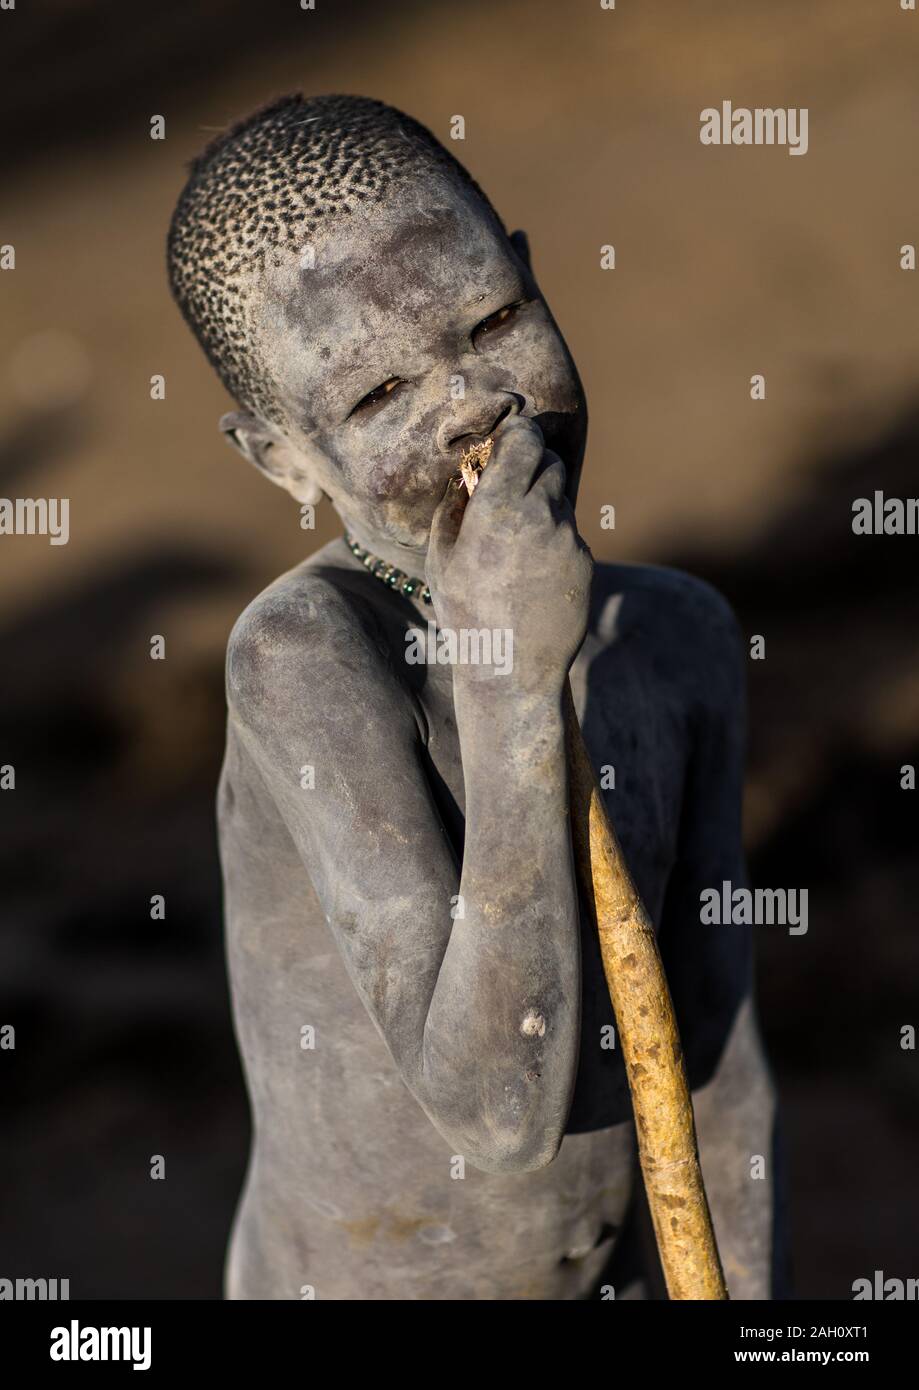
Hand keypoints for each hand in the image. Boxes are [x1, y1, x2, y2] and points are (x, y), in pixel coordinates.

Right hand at [425, 417, 592, 691]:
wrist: (513, 669)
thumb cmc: (467, 615)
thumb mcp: (442, 560)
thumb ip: (454, 507)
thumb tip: (467, 474)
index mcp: (499, 509)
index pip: (524, 441)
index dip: (518, 434)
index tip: (509, 436)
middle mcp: (540, 515)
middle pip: (549, 463)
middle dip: (531, 465)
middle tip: (512, 482)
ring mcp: (568, 538)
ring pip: (561, 498)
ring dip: (542, 503)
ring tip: (516, 538)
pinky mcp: (586, 560)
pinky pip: (569, 533)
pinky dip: (553, 538)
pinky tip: (532, 571)